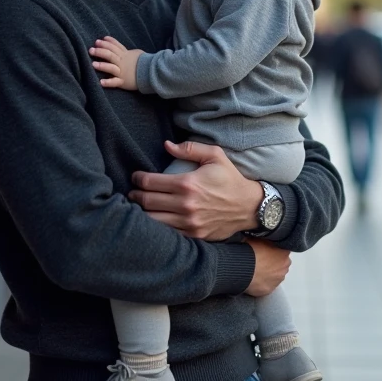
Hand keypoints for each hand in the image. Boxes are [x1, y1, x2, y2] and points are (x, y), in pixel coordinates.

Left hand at [90, 36, 142, 89]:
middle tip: (91, 49)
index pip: (115, 46)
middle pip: (110, 55)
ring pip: (111, 67)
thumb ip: (129, 51)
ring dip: (103, 66)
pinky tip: (101, 82)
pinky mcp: (123, 82)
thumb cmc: (145, 63)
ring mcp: (122, 72)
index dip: (107, 42)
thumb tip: (122, 48)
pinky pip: (115, 82)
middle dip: (100, 51)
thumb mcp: (137, 53)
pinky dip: (108, 82)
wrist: (153, 73)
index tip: (100, 40)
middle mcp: (122, 62)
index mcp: (125, 55)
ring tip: (93, 64)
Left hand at [129, 140, 263, 239]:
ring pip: (152, 220)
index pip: (150, 182)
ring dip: (141, 213)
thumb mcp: (215, 156)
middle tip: (133, 192)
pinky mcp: (193, 235)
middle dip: (135, 195)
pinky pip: (167, 233)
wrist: (249, 207)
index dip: (138, 178)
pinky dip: (156, 227)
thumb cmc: (230, 179)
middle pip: (147, 201)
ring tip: (139, 207)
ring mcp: (189, 222)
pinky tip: (154, 220)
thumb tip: (166, 145)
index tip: (135, 177)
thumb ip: (190, 148)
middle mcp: (186, 204)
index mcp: (188, 183)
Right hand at [245, 240, 289, 296]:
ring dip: (270, 273)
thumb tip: (262, 236)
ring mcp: (279, 278)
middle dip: (274, 261)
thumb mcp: (256, 237)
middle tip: (261, 260)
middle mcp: (285, 265)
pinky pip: (268, 284)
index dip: (274, 248)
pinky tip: (255, 278)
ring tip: (257, 270)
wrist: (242, 268)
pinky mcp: (271, 289)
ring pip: (276, 274)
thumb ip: (264, 238)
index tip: (266, 249)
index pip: (283, 248)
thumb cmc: (249, 251)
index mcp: (284, 250)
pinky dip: (264, 282)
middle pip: (281, 262)